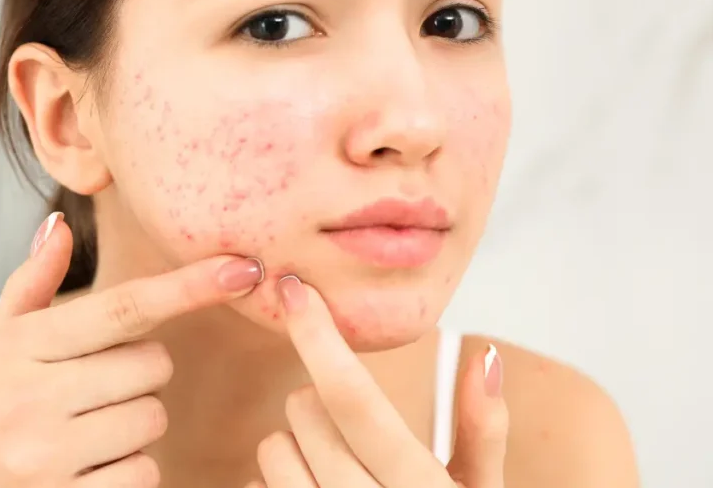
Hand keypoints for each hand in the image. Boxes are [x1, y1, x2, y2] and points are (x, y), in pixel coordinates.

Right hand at [0, 212, 263, 487]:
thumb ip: (31, 284)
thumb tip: (61, 223)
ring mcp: (47, 456)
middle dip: (141, 374)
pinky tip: (88, 469)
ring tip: (85, 432)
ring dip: (136, 425)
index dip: (187, 287)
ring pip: (153, 420)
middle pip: (153, 366)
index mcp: (20, 347)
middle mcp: (32, 398)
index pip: (121, 307)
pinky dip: (130, 471)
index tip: (242, 268)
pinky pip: (144, 475)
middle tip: (97, 388)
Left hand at [250, 277, 507, 487]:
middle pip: (305, 415)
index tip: (292, 288)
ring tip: (333, 468)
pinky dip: (277, 484)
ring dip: (293, 445)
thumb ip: (482, 429)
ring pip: (273, 450)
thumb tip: (484, 353)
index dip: (319, 336)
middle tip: (349, 428)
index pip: (355, 399)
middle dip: (317, 404)